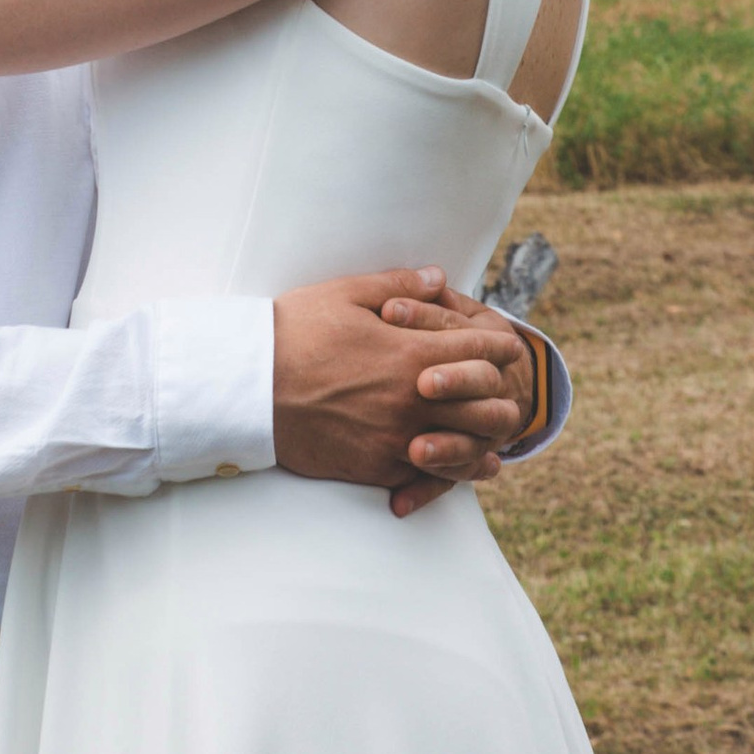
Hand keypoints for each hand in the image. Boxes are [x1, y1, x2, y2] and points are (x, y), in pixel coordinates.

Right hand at [271, 269, 538, 518]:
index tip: (508, 345)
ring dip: (484, 440)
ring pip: (463, 448)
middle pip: (484, 405)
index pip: (479, 350)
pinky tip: (459, 467)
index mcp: (412, 354)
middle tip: (507, 391)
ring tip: (497, 439)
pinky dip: (447, 470)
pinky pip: (425, 474)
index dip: (500, 346)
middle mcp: (413, 402)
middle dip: (501, 395)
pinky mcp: (375, 468)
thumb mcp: (346, 293)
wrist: (245, 388)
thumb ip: (401, 286)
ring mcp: (396, 440)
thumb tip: (438, 278)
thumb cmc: (292, 333)